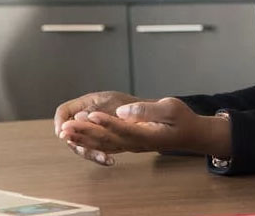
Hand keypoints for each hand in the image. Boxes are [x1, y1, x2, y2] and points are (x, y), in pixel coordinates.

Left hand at [59, 97, 230, 164]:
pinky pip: (105, 146)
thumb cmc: (182, 119)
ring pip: (103, 144)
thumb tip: (123, 111)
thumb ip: (147, 109)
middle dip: (85, 132)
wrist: (189, 135)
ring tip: (65, 132)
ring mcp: (131, 146)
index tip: (90, 114)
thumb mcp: (171, 108)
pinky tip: (78, 139)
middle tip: (66, 126)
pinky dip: (90, 143)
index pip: (122, 128)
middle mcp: (135, 143)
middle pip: (107, 139)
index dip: (105, 121)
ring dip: (83, 139)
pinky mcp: (128, 144)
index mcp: (147, 134)